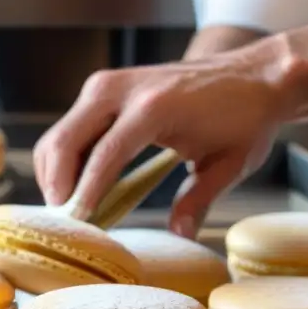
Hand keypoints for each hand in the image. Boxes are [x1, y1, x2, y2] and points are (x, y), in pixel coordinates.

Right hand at [34, 40, 298, 237]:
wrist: (252, 74)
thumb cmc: (243, 118)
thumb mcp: (229, 165)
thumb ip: (198, 200)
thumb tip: (179, 234)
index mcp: (155, 107)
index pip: (105, 154)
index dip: (86, 192)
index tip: (77, 224)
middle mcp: (123, 89)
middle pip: (66, 140)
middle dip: (57, 185)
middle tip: (64, 224)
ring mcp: (108, 84)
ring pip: (59, 133)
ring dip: (54, 173)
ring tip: (68, 209)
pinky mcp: (103, 87)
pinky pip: (69, 126)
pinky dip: (65, 158)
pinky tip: (76, 186)